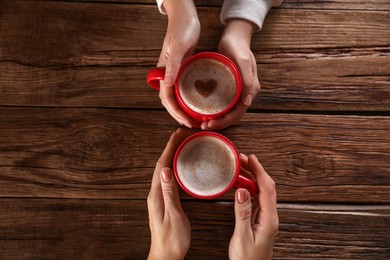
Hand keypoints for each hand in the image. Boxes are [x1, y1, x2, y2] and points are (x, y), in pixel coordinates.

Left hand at [147, 129, 190, 259]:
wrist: (165, 255)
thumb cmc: (171, 239)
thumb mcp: (173, 216)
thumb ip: (169, 193)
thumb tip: (165, 170)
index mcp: (156, 194)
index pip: (162, 165)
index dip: (170, 147)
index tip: (179, 134)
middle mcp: (155, 192)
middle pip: (162, 163)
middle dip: (172, 146)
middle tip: (184, 134)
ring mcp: (158, 196)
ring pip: (164, 169)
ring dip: (173, 154)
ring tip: (184, 143)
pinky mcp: (164, 200)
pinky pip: (168, 177)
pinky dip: (174, 166)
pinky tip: (181, 165)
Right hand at [157, 0, 200, 127]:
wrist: (185, 17)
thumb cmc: (182, 29)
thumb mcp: (179, 47)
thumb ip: (172, 65)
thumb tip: (167, 85)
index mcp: (164, 70)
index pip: (166, 97)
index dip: (176, 111)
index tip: (187, 120)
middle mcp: (167, 74)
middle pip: (169, 100)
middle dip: (179, 114)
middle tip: (191, 124)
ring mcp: (173, 73)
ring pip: (174, 96)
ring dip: (182, 109)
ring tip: (193, 118)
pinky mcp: (181, 70)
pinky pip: (181, 89)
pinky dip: (186, 99)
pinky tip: (196, 103)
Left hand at [202, 19, 259, 129]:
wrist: (234, 37)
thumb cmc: (239, 48)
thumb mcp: (243, 62)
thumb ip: (247, 81)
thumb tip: (247, 102)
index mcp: (250, 90)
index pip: (238, 113)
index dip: (224, 121)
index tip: (210, 124)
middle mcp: (244, 94)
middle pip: (232, 116)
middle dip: (218, 123)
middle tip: (203, 126)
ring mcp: (237, 92)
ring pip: (227, 112)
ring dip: (216, 119)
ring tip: (202, 123)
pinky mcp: (229, 88)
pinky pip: (222, 104)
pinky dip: (214, 110)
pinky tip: (203, 111)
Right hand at [229, 154, 278, 259]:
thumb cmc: (247, 259)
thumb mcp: (242, 236)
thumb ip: (243, 213)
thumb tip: (241, 190)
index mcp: (269, 219)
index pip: (266, 188)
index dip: (259, 171)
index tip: (251, 158)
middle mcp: (270, 216)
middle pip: (266, 186)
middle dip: (255, 170)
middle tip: (242, 159)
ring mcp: (266, 218)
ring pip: (261, 191)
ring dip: (252, 177)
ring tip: (239, 167)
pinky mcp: (260, 220)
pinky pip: (256, 198)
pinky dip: (249, 187)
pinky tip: (240, 185)